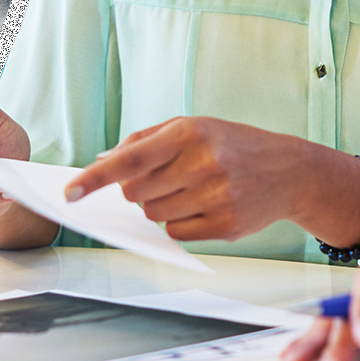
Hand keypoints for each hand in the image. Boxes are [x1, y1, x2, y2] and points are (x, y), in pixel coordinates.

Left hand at [63, 116, 305, 241]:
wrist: (289, 170)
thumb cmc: (233, 144)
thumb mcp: (192, 126)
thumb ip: (145, 140)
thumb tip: (103, 159)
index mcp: (189, 132)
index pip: (131, 157)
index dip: (96, 177)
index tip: (70, 193)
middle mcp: (203, 163)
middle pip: (137, 193)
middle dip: (139, 190)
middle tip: (164, 178)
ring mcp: (216, 196)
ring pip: (154, 216)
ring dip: (160, 207)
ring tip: (189, 190)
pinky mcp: (226, 225)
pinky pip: (177, 233)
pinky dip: (179, 223)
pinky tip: (203, 206)